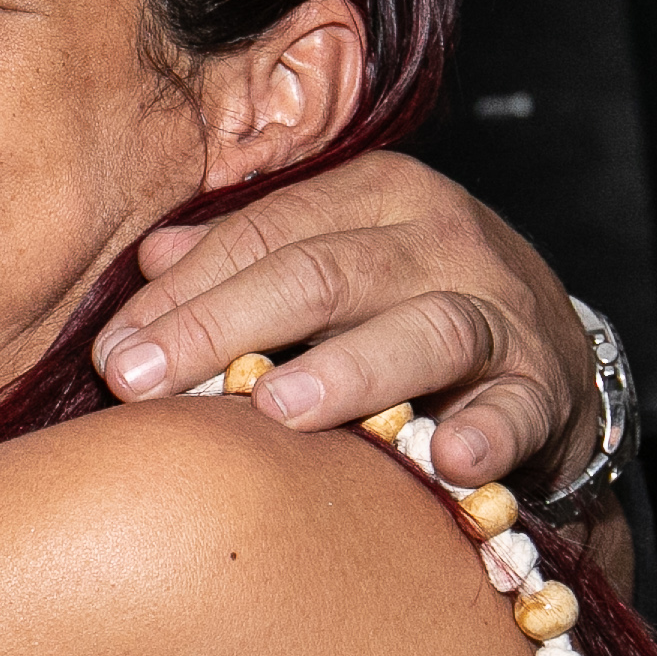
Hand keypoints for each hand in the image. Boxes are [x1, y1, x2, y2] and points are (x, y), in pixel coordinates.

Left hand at [89, 151, 593, 489]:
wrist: (545, 360)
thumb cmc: (402, 308)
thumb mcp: (330, 262)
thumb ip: (243, 258)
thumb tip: (147, 262)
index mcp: (373, 194)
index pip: (260, 234)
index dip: (179, 294)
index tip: (111, 355)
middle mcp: (438, 238)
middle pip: (319, 274)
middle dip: (219, 328)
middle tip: (141, 383)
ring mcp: (499, 310)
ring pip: (422, 329)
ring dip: (347, 371)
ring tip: (276, 407)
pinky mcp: (544, 387)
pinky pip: (515, 410)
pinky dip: (486, 435)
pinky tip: (449, 462)